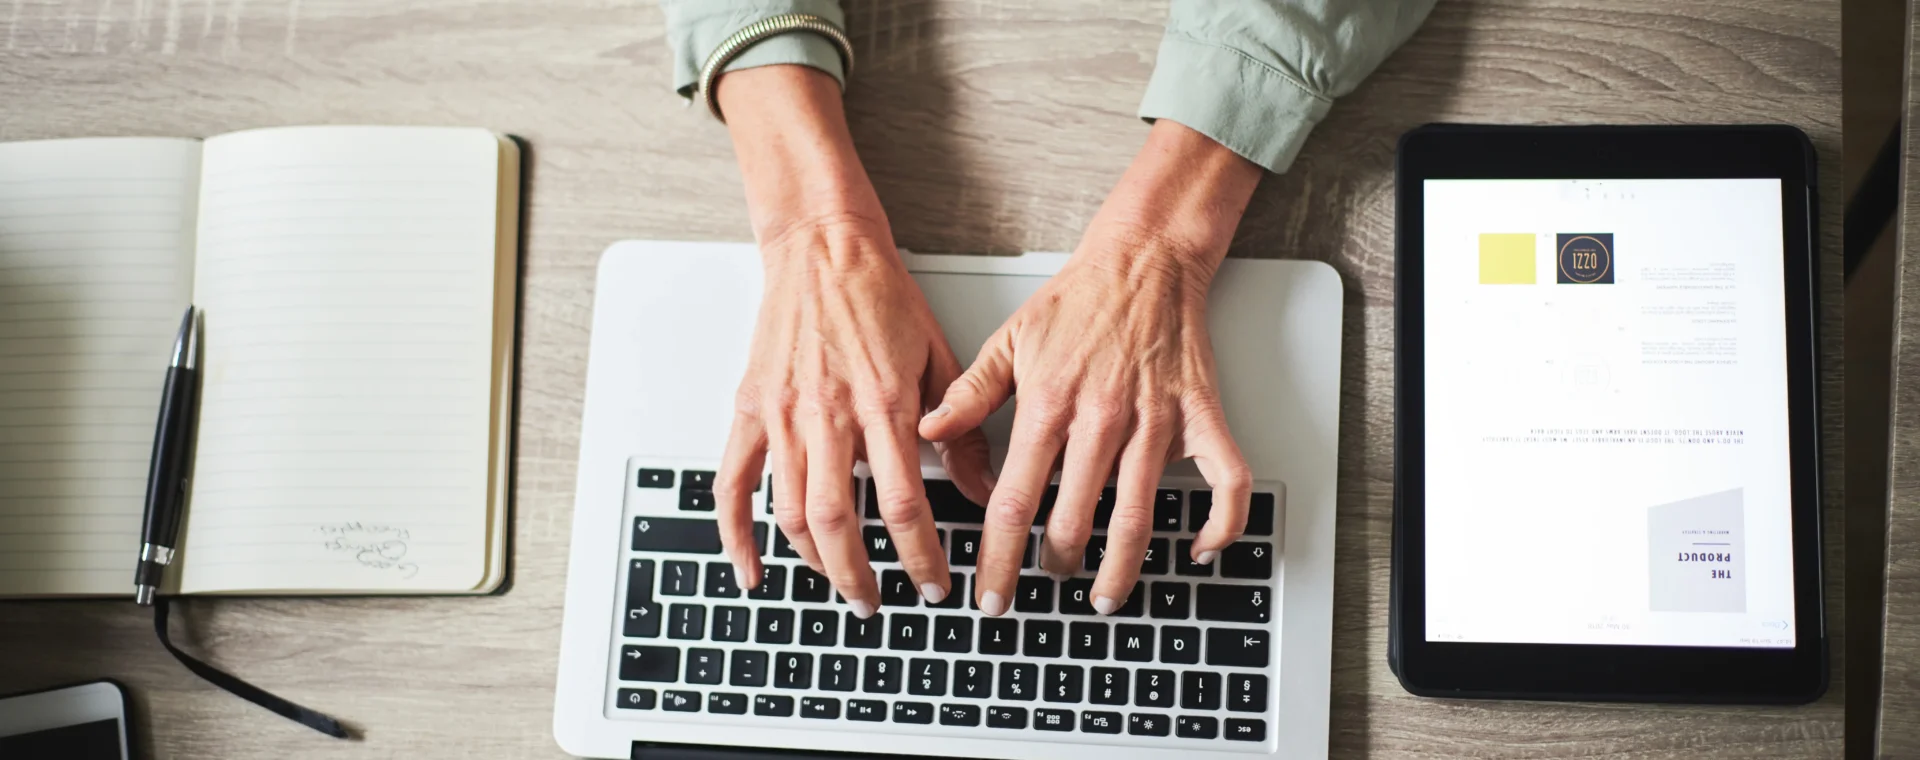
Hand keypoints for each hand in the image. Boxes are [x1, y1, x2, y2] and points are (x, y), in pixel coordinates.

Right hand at [707, 66, 992, 617]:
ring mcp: (782, 416)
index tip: (935, 584)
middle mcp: (827, 415)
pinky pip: (733, 484)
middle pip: (840, 523)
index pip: (904, 506)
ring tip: (841, 585)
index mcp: (880, 403)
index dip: (921, 557)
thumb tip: (983, 487)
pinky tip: (753, 569)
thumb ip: (962, 428)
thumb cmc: (880, 294)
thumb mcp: (939, 358)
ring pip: (791, 512)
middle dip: (862, 576)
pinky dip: (737, 534)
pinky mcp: (751, 410)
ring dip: (816, 563)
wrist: (822, 245)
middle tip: (881, 603)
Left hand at [920, 120, 1262, 615]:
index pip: (1014, 501)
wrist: (1144, 258)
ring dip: (1121, 567)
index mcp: (1050, 404)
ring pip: (1139, 515)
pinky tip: (1197, 550)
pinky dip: (1220, 523)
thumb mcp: (1009, 341)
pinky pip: (1226, 480)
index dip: (998, 557)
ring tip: (1106, 594)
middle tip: (1046, 583)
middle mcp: (1103, 418)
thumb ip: (969, 393)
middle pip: (1075, 519)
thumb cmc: (1079, 300)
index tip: (991, 594)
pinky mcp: (1201, 414)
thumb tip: (926, 432)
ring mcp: (1157, 420)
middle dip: (1056, 565)